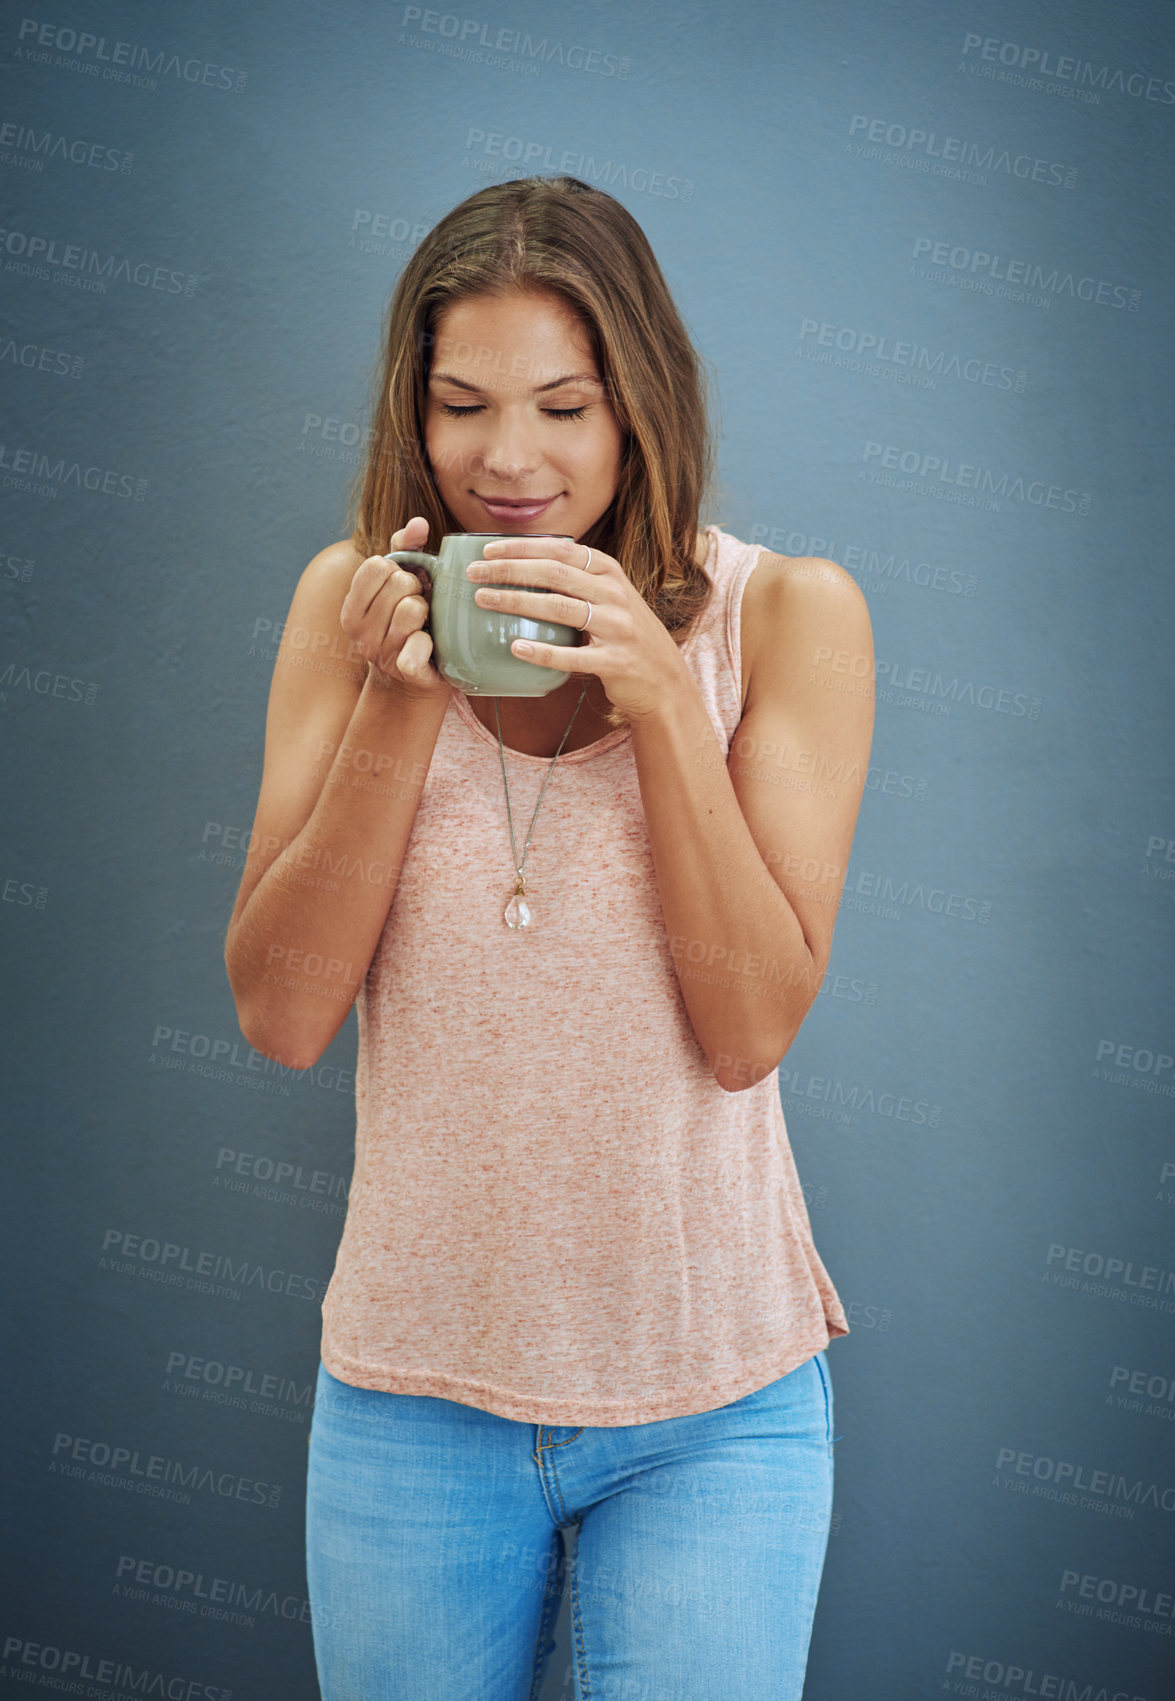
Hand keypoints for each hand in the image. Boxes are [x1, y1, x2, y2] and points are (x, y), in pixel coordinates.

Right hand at [339, 517, 451, 703]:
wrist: (417, 678)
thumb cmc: (412, 621)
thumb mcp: (403, 583)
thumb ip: (406, 549)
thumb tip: (418, 522)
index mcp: (352, 606)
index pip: (376, 565)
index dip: (399, 569)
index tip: (405, 584)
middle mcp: (358, 631)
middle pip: (399, 583)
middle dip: (418, 590)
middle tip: (419, 607)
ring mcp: (379, 653)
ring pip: (412, 610)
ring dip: (427, 614)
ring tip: (424, 625)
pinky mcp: (403, 671)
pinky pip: (417, 646)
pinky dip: (428, 643)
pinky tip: (427, 647)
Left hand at [468, 536, 688, 718]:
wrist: (664, 680)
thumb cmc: (623, 636)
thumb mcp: (607, 598)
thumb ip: (575, 581)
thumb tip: (519, 567)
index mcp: (609, 572)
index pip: (560, 548)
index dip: (521, 547)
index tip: (486, 551)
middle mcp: (615, 593)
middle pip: (554, 572)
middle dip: (509, 570)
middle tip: (473, 574)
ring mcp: (618, 627)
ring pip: (560, 607)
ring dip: (517, 601)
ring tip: (483, 601)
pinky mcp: (616, 661)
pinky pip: (573, 655)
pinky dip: (542, 651)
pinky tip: (515, 647)